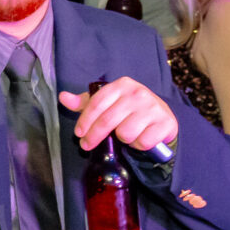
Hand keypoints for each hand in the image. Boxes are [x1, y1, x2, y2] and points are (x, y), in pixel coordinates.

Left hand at [59, 77, 178, 152]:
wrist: (161, 116)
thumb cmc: (129, 109)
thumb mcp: (107, 102)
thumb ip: (86, 102)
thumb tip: (63, 97)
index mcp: (122, 85)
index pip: (96, 103)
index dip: (85, 120)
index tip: (79, 133)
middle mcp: (138, 93)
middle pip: (108, 120)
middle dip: (94, 136)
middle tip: (87, 145)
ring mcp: (153, 108)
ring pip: (125, 133)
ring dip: (122, 140)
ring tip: (125, 136)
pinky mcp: (165, 123)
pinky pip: (143, 142)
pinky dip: (139, 145)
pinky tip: (140, 139)